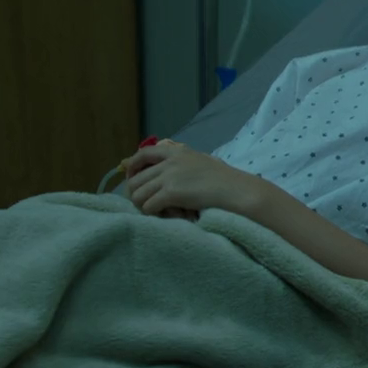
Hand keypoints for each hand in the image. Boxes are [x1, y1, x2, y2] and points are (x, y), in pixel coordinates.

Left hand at [121, 141, 268, 219]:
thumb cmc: (224, 179)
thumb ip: (182, 163)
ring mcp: (169, 177)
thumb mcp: (201, 161)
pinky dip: (153, 214)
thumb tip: (166, 172)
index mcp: (176, 152)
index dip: (131, 168)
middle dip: (136, 194)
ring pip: (137, 194)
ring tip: (157, 212)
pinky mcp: (171, 193)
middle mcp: (169, 162)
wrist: (236, 190)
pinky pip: (148, 206)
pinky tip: (165, 215)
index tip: (133, 180)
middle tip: (146, 204)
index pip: (142, 154)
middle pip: (135, 179)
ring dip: (143, 206)